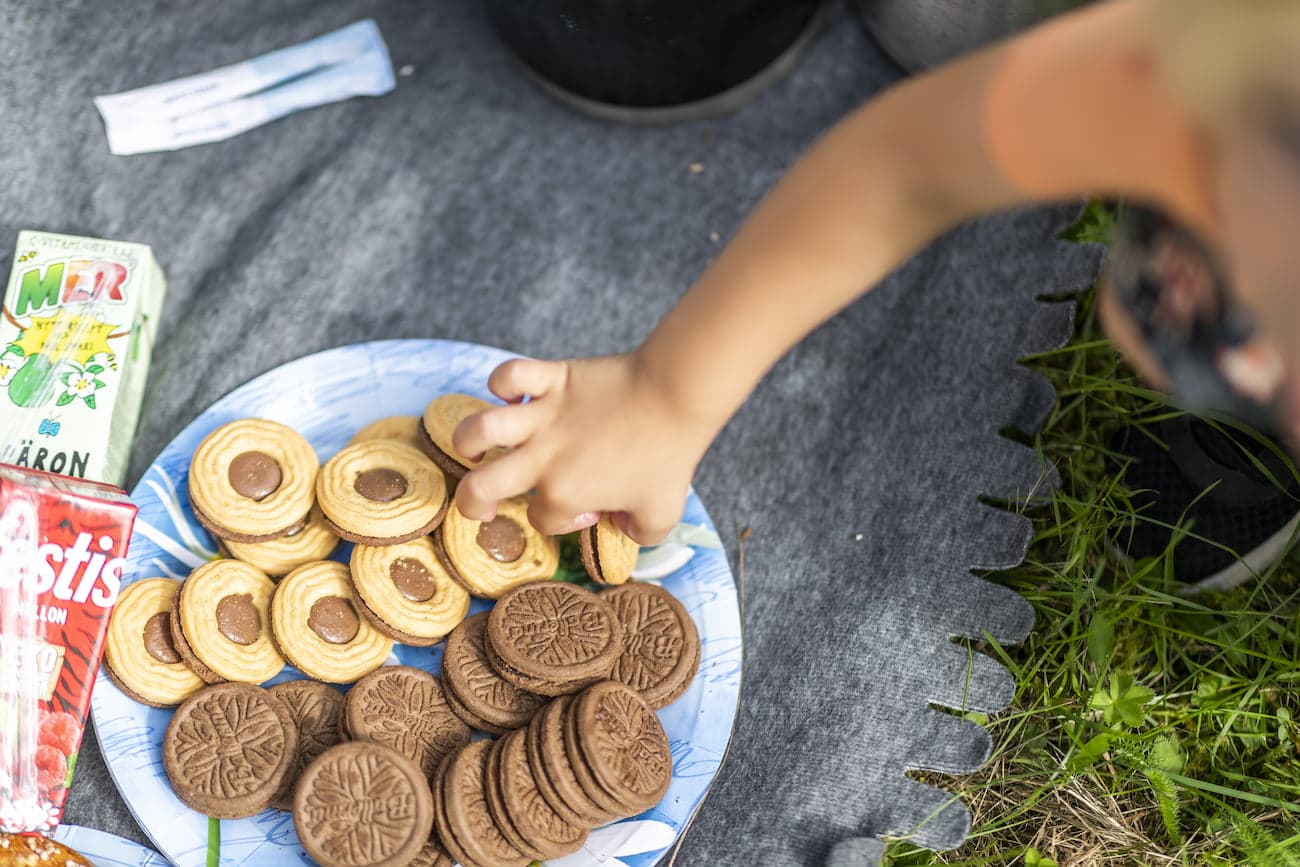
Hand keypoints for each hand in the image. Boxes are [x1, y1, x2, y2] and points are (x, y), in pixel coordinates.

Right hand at [451, 353, 713, 544]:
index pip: (542, 519)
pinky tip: (512, 393)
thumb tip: (618, 526)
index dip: (562, 520)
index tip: (589, 506)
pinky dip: (502, 380)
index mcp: (565, 495)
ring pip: (478, 431)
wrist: (675, 397)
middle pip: (478, 489)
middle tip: (482, 502)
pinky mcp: (552, 379)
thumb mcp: (662, 515)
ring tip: (476, 448)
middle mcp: (543, 459)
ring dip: (467, 442)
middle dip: (471, 503)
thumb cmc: (670, 456)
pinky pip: (509, 373)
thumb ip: (637, 534)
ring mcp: (543, 417)